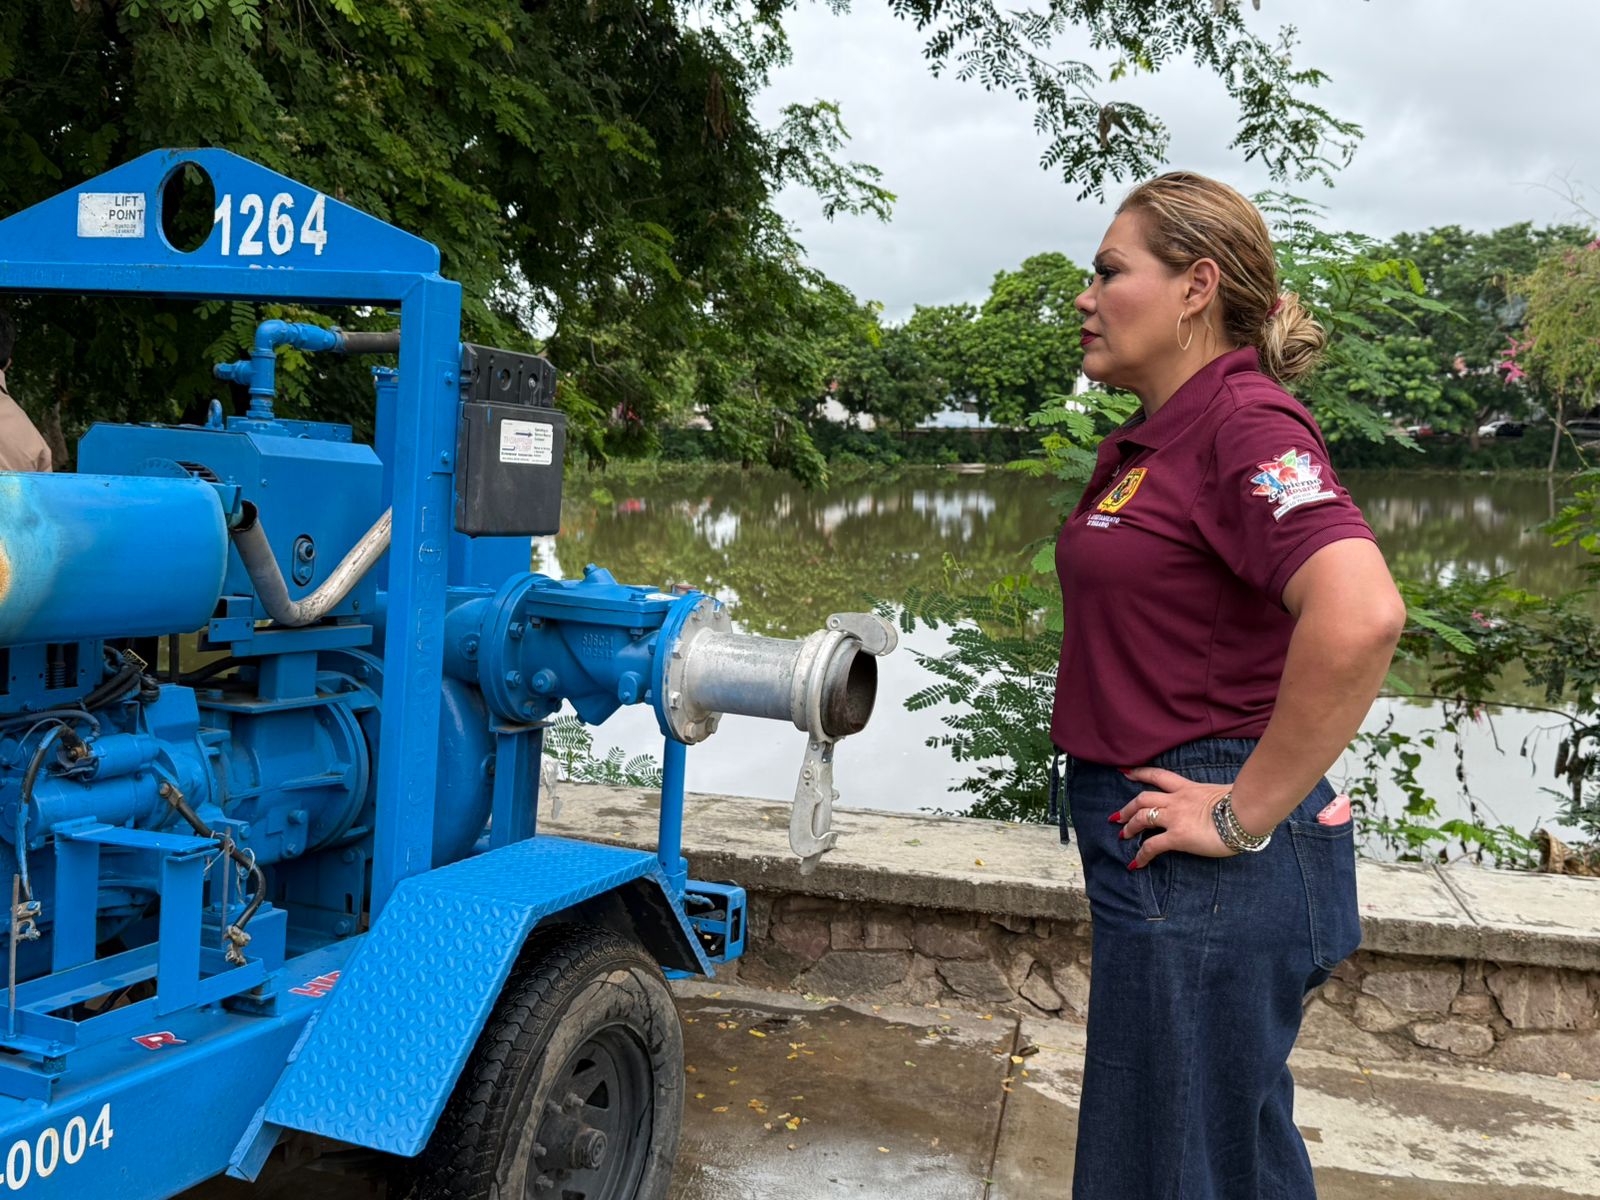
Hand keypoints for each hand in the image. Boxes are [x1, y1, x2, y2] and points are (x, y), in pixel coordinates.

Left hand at [1113, 766, 1233, 867]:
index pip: (1158, 776)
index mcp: (1188, 788)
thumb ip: (1213, 799)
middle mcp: (1176, 800)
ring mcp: (1175, 818)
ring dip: (1129, 826)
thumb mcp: (1222, 794)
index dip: (1140, 773)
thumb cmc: (1243, 803)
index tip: (1125, 772)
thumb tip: (1221, 806)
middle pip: (1143, 798)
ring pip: (1142, 817)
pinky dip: (1141, 855)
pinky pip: (1152, 846)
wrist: (1246, 811)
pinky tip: (1136, 863)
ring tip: (1123, 835)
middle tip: (1118, 816)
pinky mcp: (1177, 837)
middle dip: (1128, 807)